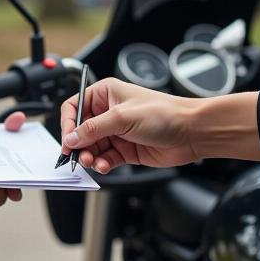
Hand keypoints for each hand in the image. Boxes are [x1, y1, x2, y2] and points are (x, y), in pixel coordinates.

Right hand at [60, 78, 259, 173]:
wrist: (192, 132)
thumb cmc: (164, 113)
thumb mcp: (122, 117)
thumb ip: (93, 129)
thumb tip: (71, 138)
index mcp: (105, 94)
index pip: (74, 107)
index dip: (67, 124)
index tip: (68, 140)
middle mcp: (108, 112)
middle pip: (80, 131)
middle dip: (78, 145)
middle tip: (78, 156)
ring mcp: (116, 132)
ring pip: (91, 148)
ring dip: (89, 157)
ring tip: (92, 163)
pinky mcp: (124, 149)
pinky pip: (104, 159)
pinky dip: (101, 164)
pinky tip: (104, 166)